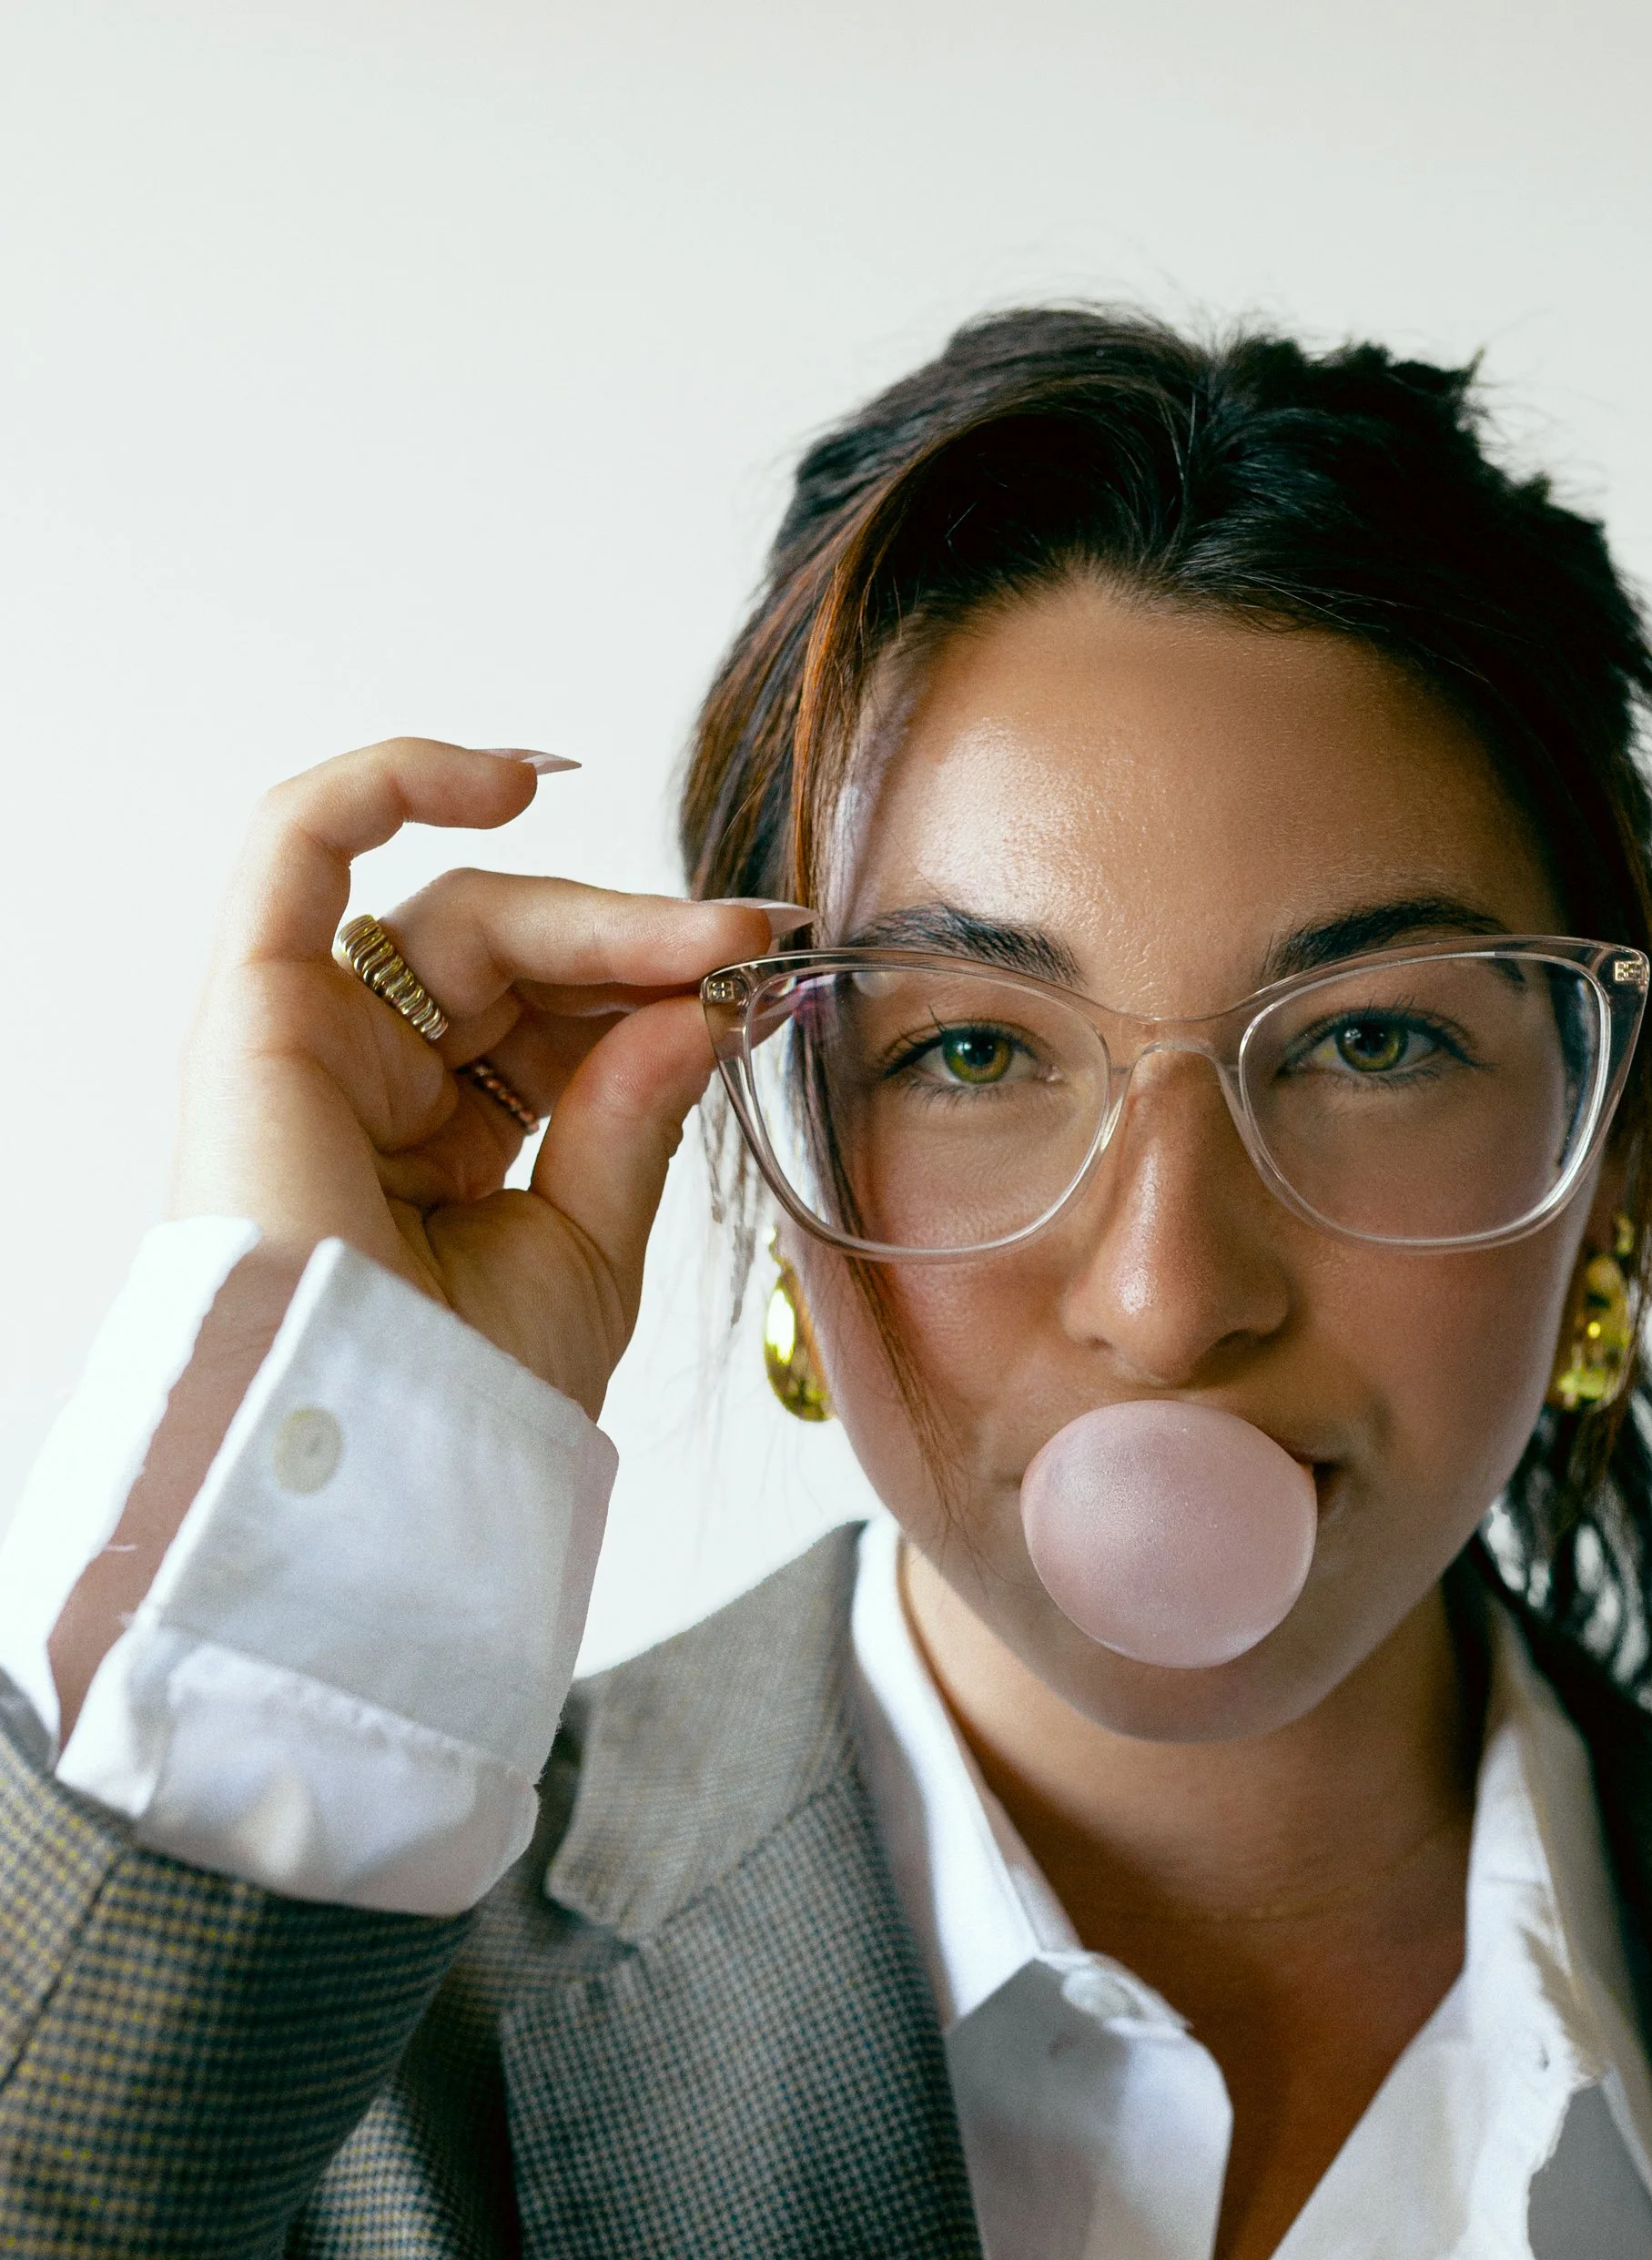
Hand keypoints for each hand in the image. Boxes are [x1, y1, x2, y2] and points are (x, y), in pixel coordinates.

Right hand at [171, 737, 783, 1417]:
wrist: (387, 1465)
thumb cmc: (469, 1392)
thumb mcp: (587, 1245)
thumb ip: (630, 1114)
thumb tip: (698, 1008)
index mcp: (445, 1142)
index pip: (561, 1021)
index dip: (663, 986)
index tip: (770, 975)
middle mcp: (373, 1082)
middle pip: (521, 959)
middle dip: (647, 946)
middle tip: (753, 941)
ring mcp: (312, 1042)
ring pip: (462, 914)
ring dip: (595, 913)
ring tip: (702, 934)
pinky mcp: (257, 1011)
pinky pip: (301, 841)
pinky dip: (396, 778)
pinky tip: (512, 781)